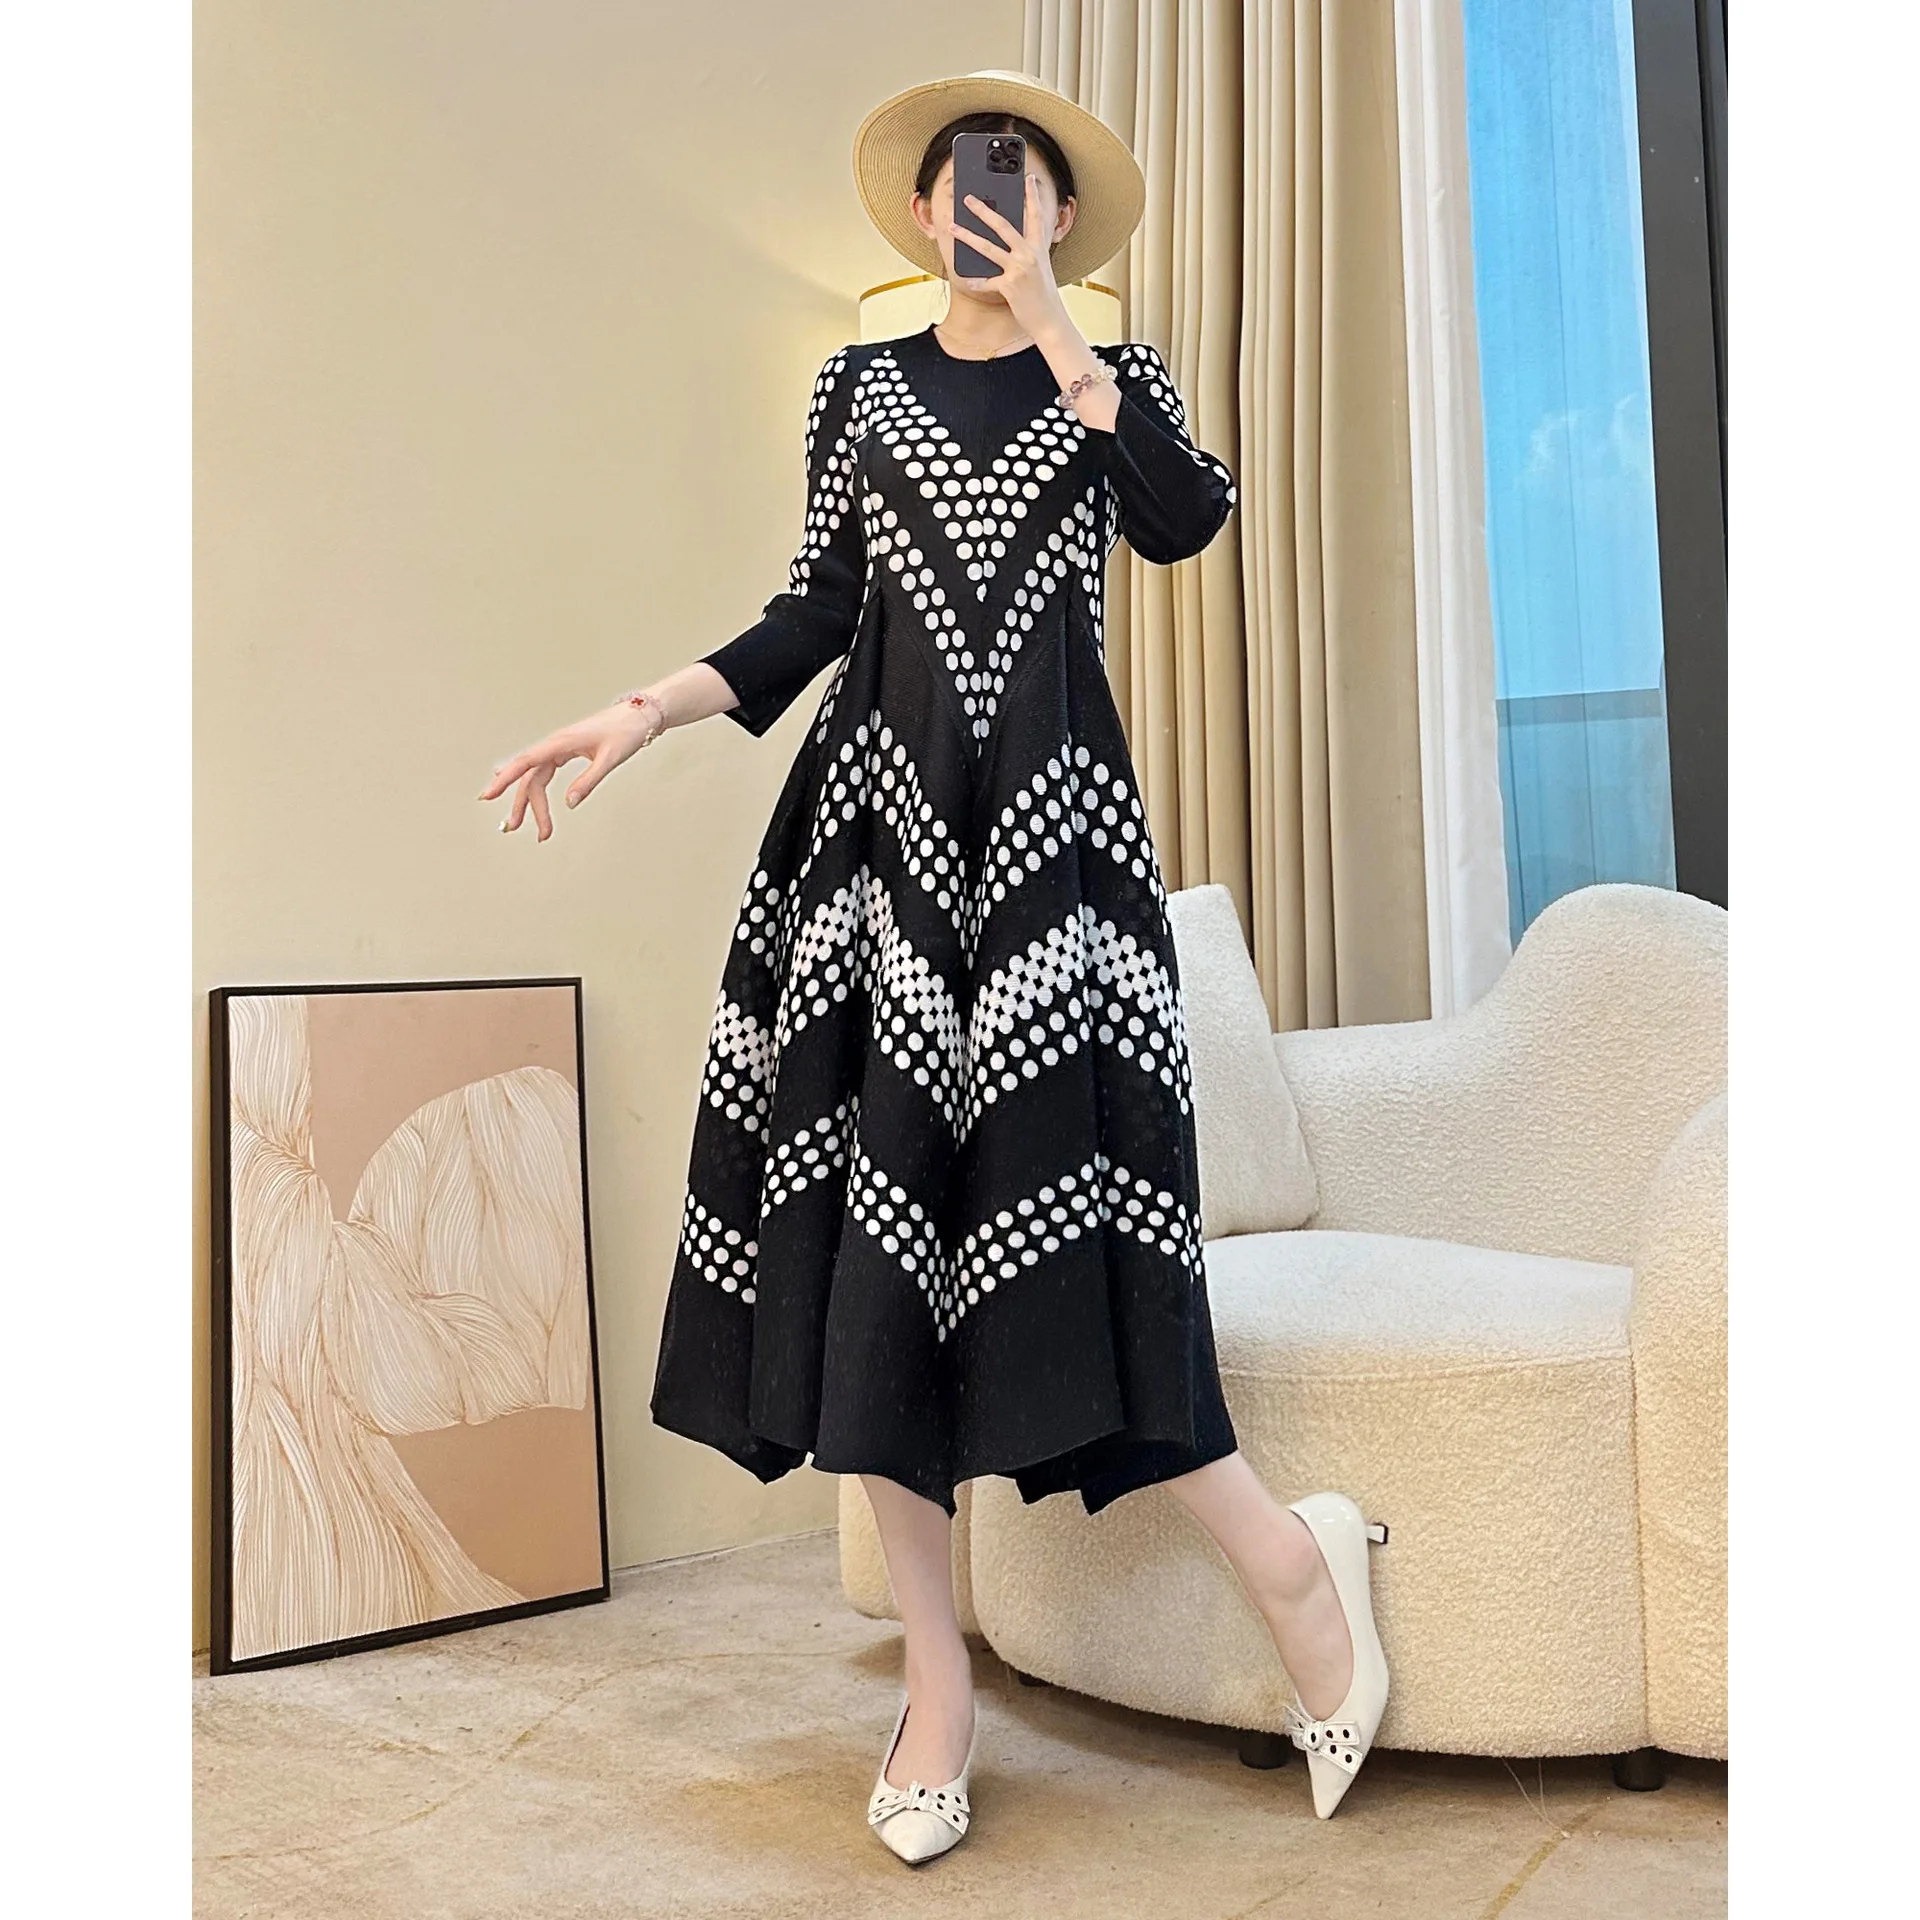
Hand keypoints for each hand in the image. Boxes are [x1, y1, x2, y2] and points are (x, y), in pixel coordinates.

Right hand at [478, 698, 659, 840]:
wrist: (639, 715)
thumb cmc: (626, 732)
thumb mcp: (609, 759)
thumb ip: (588, 782)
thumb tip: (570, 803)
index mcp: (561, 742)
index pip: (526, 763)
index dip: (505, 779)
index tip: (489, 795)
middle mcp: (555, 744)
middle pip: (531, 777)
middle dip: (522, 804)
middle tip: (515, 827)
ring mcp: (559, 748)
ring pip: (537, 777)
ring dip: (532, 802)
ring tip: (534, 827)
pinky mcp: (566, 751)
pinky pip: (545, 772)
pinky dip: (539, 788)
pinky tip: (532, 798)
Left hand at [956, 171, 1068, 340]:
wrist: (1050, 321)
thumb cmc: (1043, 296)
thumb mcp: (1039, 269)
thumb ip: (1026, 254)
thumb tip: (1006, 245)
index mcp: (1038, 248)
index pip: (1035, 216)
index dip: (1032, 196)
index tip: (1028, 178)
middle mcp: (1029, 254)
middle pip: (1003, 225)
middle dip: (983, 210)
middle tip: (968, 198)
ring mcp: (1019, 269)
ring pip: (988, 247)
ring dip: (967, 236)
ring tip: (952, 226)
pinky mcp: (1009, 286)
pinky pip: (986, 282)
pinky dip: (975, 282)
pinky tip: (966, 280)